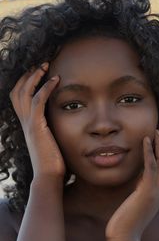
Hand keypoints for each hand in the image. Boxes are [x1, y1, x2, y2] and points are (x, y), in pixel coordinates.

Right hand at [10, 63, 65, 177]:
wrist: (48, 176)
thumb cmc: (52, 161)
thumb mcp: (49, 141)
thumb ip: (49, 129)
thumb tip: (60, 123)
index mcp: (27, 125)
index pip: (18, 98)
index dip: (25, 83)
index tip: (38, 73)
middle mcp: (24, 122)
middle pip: (17, 91)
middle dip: (28, 75)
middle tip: (41, 64)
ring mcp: (29, 124)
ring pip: (24, 92)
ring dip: (34, 76)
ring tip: (45, 66)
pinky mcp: (37, 127)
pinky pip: (38, 101)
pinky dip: (45, 88)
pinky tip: (55, 80)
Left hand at [105, 130, 158, 240]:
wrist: (124, 238)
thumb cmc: (125, 224)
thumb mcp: (135, 205)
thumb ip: (139, 193)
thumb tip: (137, 183)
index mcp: (156, 195)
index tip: (156, 146)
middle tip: (158, 135)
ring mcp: (155, 192)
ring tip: (154, 133)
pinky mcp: (146, 192)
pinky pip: (150, 167)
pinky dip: (149, 152)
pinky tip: (146, 141)